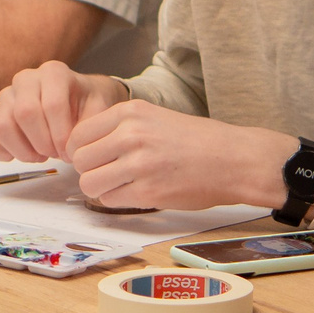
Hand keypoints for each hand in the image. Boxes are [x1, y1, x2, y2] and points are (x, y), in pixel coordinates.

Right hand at [0, 62, 127, 162]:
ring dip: (23, 151)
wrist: (78, 101)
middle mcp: (25, 79)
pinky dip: (1, 154)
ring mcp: (5, 96)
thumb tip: (71, 148)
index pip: (52, 105)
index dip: (61, 136)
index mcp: (53, 72)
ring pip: (1, 127)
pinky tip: (22, 154)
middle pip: (24, 114)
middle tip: (56, 154)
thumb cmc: (88, 105)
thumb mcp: (101, 110)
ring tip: (41, 155)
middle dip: (43, 143)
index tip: (70, 152)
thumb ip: (91, 126)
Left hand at [63, 102, 291, 211]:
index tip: (95, 159)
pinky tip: (137, 192)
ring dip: (102, 188)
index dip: (82, 151)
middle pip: (80, 160)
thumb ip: (121, 128)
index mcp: (130, 112)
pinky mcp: (147, 191)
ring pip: (90, 183)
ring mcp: (138, 164)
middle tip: (110, 174)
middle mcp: (130, 135)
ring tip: (123, 185)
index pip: (79, 135)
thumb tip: (84, 149)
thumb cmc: (197, 141)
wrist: (234, 159)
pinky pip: (109, 200)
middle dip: (91, 170)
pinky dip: (118, 200)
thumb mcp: (155, 117)